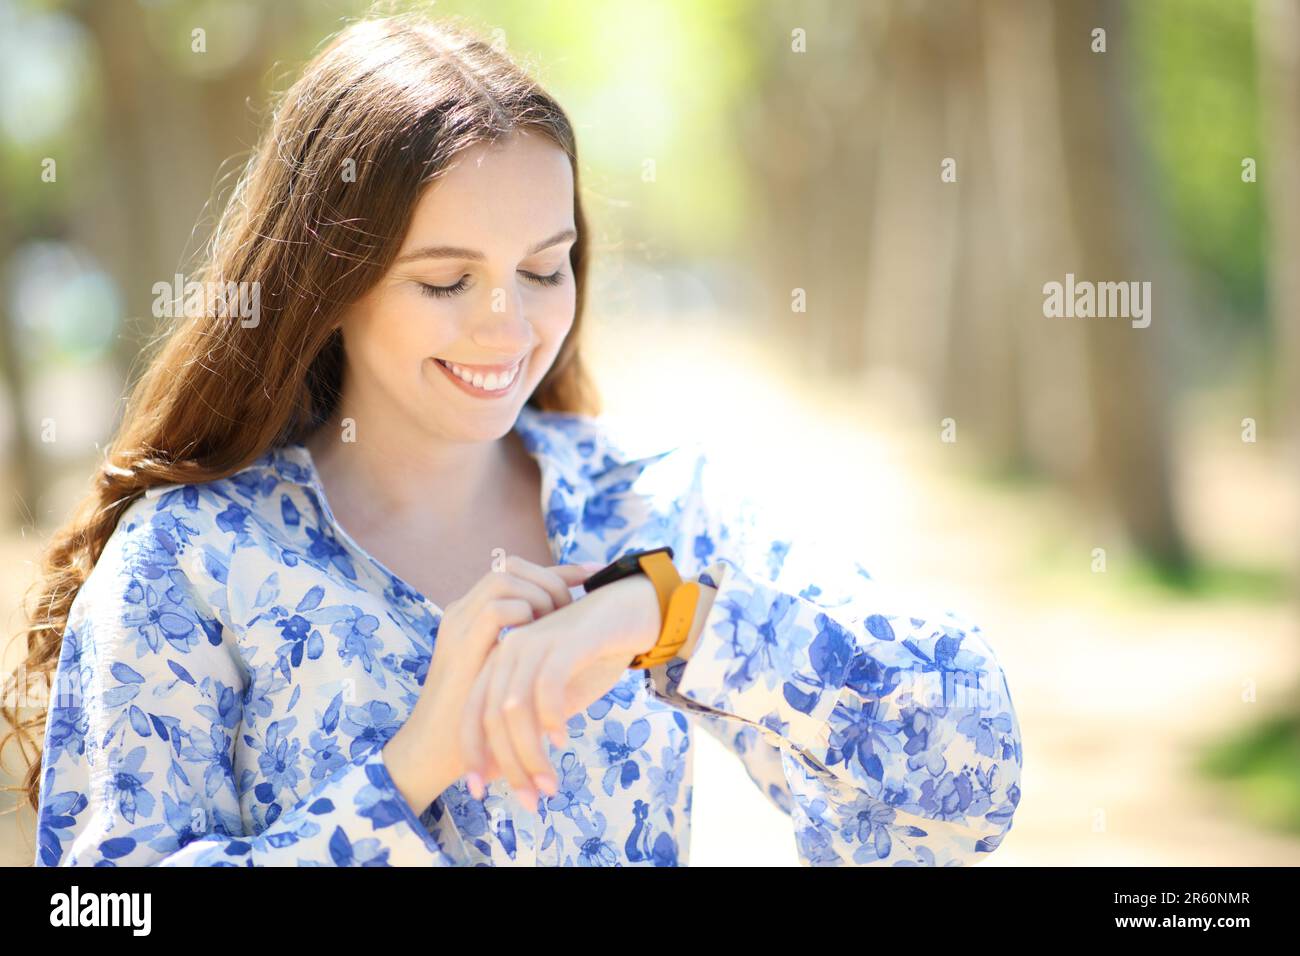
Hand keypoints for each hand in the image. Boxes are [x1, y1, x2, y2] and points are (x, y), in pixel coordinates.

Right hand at [381, 555, 598, 811]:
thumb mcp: (511, 675)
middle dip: (551, 579)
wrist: (435, 751)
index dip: (556, 572)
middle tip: (576, 605)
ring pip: (504, 579)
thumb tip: (577, 638)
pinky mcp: (460, 646)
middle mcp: (463, 612)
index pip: (518, 575)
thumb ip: (532, 652)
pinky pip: (498, 610)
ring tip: (558, 623)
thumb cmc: (480, 722)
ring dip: (539, 596)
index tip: (593, 574)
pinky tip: (541, 637)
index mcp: (473, 616)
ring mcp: (459, 626)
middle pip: (511, 567)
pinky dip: (525, 618)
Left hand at [458, 574, 662, 803]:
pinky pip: (547, 686)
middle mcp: (511, 649)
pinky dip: (552, 719)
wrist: (633, 609)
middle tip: (529, 801)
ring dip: (531, 753)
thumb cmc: (596, 656)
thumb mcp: (561, 700)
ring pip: (515, 708)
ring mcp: (535, 642)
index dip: (473, 753)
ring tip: (549, 786)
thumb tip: (503, 773)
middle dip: (508, 764)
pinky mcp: (564, 640)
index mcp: (502, 661)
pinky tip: (564, 741)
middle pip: (491, 716)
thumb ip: (534, 729)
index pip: (474, 712)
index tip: (478, 791)